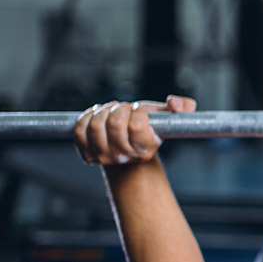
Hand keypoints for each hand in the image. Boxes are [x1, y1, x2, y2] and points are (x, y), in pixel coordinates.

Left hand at [73, 94, 196, 165]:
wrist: (126, 149)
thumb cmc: (145, 129)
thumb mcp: (165, 117)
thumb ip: (182, 108)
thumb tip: (175, 103)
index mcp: (146, 149)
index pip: (137, 127)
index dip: (138, 112)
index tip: (139, 110)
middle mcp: (125, 157)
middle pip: (114, 124)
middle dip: (118, 108)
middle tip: (123, 108)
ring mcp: (105, 158)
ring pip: (96, 126)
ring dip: (102, 111)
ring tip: (110, 111)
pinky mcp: (87, 155)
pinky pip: (80, 132)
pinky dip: (86, 118)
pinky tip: (96, 116)